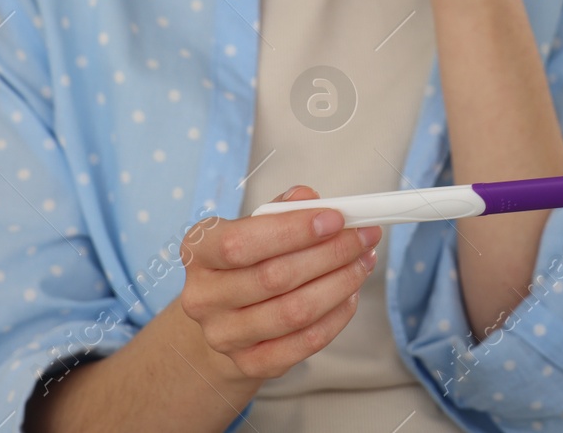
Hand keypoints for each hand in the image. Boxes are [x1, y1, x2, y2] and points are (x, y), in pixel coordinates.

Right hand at [178, 186, 380, 387]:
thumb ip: (279, 210)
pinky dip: (336, 317)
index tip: (336, 219)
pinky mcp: (249, 363)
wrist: (226, 318)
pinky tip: (350, 294)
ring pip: (294, 312)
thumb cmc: (246, 262)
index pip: (240, 242)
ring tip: (363, 262)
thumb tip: (307, 198)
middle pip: (275, 277)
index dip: (293, 230)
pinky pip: (305, 343)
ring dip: (340, 283)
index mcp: (198, 251)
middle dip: (331, 253)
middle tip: (364, 237)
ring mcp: (224, 335)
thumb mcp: (253, 227)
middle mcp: (203, 296)